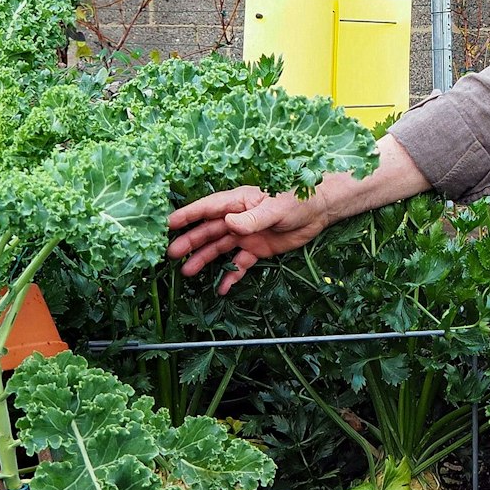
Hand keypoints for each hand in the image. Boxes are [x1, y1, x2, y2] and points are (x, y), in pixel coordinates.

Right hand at [167, 186, 332, 294]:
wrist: (319, 212)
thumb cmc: (297, 200)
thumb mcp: (275, 208)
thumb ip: (252, 218)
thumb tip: (228, 224)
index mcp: (239, 202)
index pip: (208, 208)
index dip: (188, 215)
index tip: (169, 224)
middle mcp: (238, 218)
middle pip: (209, 230)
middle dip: (191, 241)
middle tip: (172, 254)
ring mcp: (246, 234)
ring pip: (220, 248)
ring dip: (204, 259)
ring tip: (187, 272)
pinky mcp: (257, 249)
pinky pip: (240, 263)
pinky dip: (230, 275)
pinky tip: (221, 288)